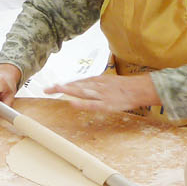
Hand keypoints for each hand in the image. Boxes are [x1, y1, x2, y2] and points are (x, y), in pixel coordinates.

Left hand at [45, 73, 159, 112]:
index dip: (65, 84)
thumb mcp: (110, 82)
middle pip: (75, 85)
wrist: (140, 89)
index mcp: (98, 81)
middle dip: (61, 87)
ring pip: (81, 92)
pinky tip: (72, 103)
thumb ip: (98, 84)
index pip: (78, 82)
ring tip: (55, 90)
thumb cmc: (127, 87)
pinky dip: (82, 103)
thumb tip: (87, 86)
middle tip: (46, 89)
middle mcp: (97, 86)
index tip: (53, 87)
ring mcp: (101, 95)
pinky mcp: (106, 104)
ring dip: (68, 90)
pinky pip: (92, 104)